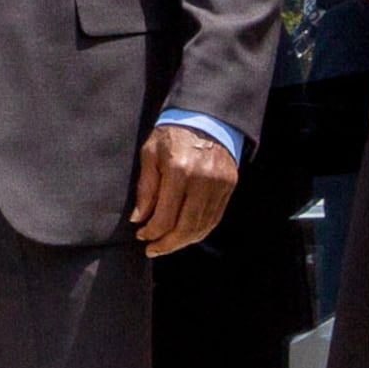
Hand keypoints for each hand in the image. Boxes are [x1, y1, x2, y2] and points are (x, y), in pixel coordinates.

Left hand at [130, 122, 237, 257]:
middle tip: (152, 249)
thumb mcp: (150, 154)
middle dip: (167, 244)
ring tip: (166, 244)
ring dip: (183, 241)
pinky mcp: (229, 187)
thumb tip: (139, 219)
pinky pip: (214, 218)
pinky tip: (185, 234)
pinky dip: (199, 231)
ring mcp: (219, 185)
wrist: (205, 118)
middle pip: (185, 228)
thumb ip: (145, 188)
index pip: (164, 216)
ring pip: (202, 227)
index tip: (141, 235)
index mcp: (179, 171)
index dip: (151, 231)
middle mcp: (202, 181)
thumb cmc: (171, 135)